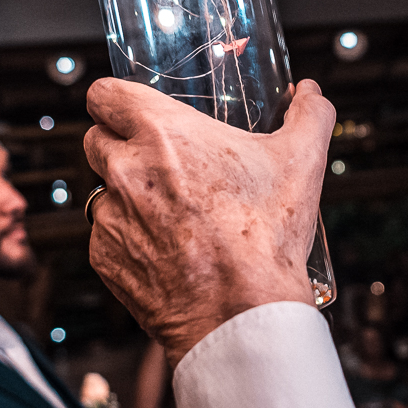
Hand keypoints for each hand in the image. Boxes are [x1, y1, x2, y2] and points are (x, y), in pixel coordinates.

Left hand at [83, 78, 334, 365]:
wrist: (242, 313)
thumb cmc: (266, 237)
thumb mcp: (301, 161)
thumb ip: (309, 115)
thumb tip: (311, 94)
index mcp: (161, 133)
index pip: (103, 94)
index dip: (116, 99)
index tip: (131, 109)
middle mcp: (125, 170)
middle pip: (96, 138)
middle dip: (121, 145)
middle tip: (160, 161)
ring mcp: (111, 216)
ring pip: (101, 189)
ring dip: (126, 194)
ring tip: (171, 211)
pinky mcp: (105, 257)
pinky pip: (106, 235)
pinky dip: (129, 237)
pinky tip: (167, 246)